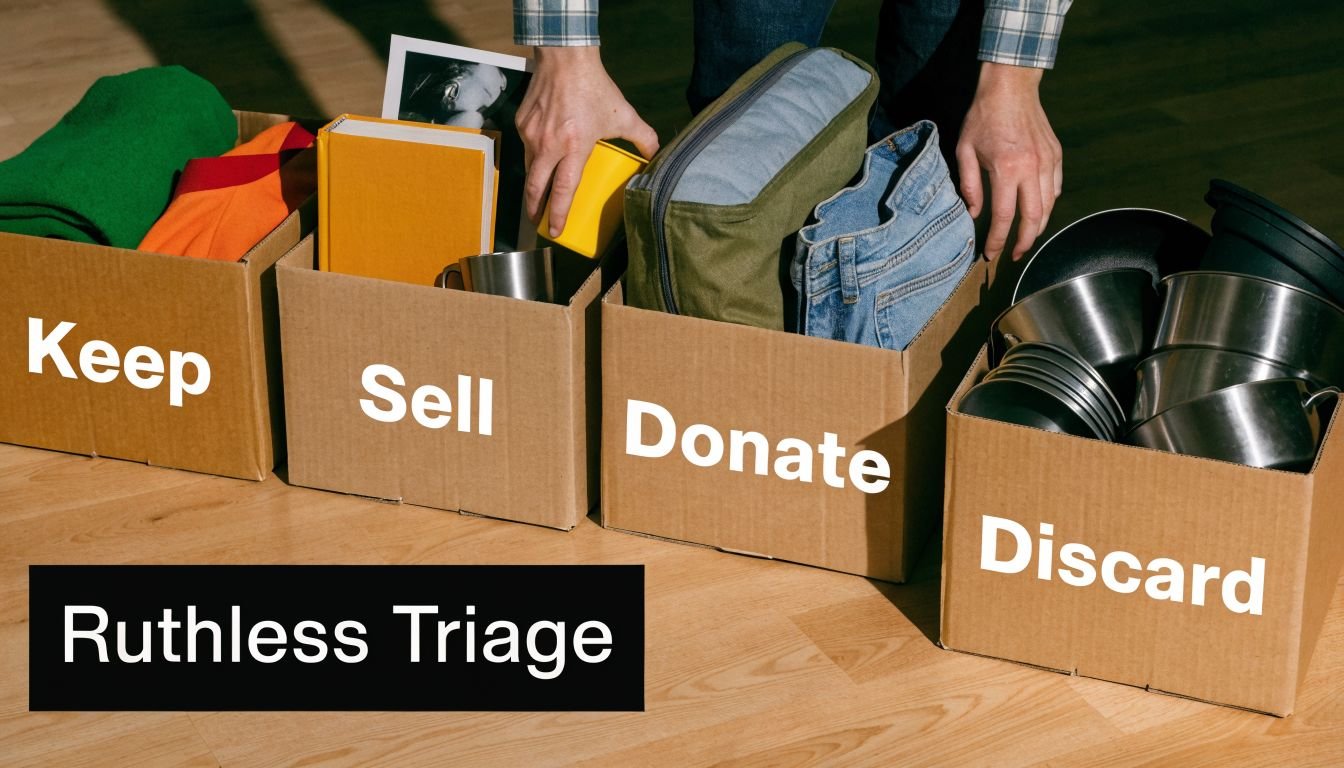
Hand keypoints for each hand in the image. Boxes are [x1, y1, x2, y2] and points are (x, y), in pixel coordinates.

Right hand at [516, 46, 658, 237]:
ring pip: (529, 169)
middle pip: (536, 187)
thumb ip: (643, 137)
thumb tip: (655, 156)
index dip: (559, 214)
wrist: (565, 57)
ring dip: (533, 186)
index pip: (563, 190)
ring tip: (539, 197)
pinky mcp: (522, 124)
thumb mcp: (623, 115)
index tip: (554, 232)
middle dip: (535, 210)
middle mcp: (549, 144)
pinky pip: (527, 148)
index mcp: (574, 146)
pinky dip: (534, 158)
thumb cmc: (595, 87)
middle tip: (539, 223)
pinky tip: (542, 160)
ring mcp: (532, 134)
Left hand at [955, 62, 1062, 259]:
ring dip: (1038, 227)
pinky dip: (1047, 205)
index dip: (998, 240)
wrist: (1011, 87)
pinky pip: (1055, 188)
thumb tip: (973, 214)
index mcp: (1007, 168)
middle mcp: (1032, 168)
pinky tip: (1037, 211)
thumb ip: (969, 185)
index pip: (1004, 216)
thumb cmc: (983, 117)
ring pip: (1049, 206)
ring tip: (1025, 239)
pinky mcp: (1056, 155)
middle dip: (1024, 242)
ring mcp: (1048, 161)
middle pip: (1034, 218)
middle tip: (1014, 255)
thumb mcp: (965, 150)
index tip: (991, 254)